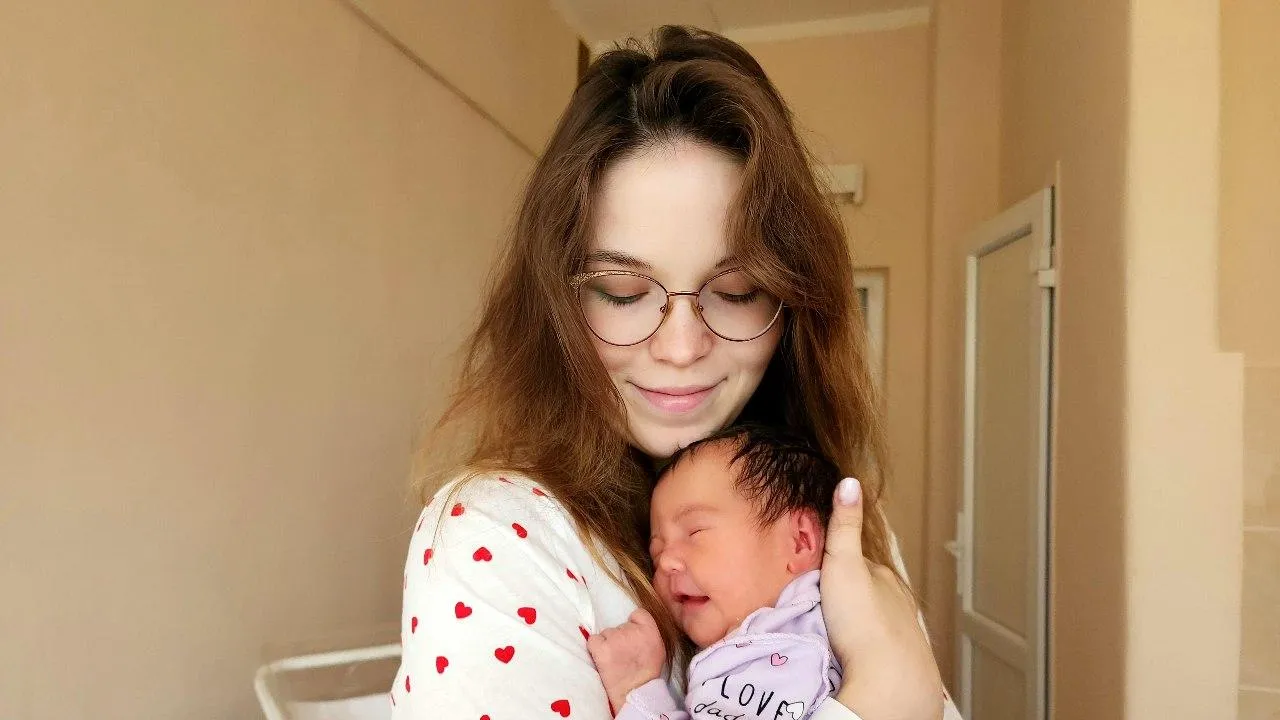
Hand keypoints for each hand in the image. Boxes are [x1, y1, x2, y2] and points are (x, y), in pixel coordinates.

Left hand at [586, 609, 665, 712]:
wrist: (635, 693)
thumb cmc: (646, 674)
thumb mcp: (658, 649)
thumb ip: (648, 633)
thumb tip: (634, 625)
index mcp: (650, 630)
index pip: (638, 614)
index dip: (633, 624)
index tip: (632, 637)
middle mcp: (632, 631)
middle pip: (620, 625)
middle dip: (620, 638)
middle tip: (623, 655)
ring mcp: (615, 638)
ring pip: (606, 633)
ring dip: (608, 644)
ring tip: (614, 660)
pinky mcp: (601, 648)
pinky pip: (593, 640)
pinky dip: (595, 648)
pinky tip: (602, 658)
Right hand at [821, 478, 944, 719]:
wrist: (889, 677)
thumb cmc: (861, 618)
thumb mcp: (844, 564)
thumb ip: (844, 525)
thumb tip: (849, 480)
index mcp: (884, 576)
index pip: (860, 562)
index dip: (839, 565)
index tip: (820, 574)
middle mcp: (898, 600)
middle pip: (870, 591)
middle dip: (851, 594)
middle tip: (825, 605)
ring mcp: (904, 630)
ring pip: (877, 618)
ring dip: (860, 621)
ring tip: (838, 629)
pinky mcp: (902, 658)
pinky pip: (882, 644)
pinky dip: (869, 644)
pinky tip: (858, 651)